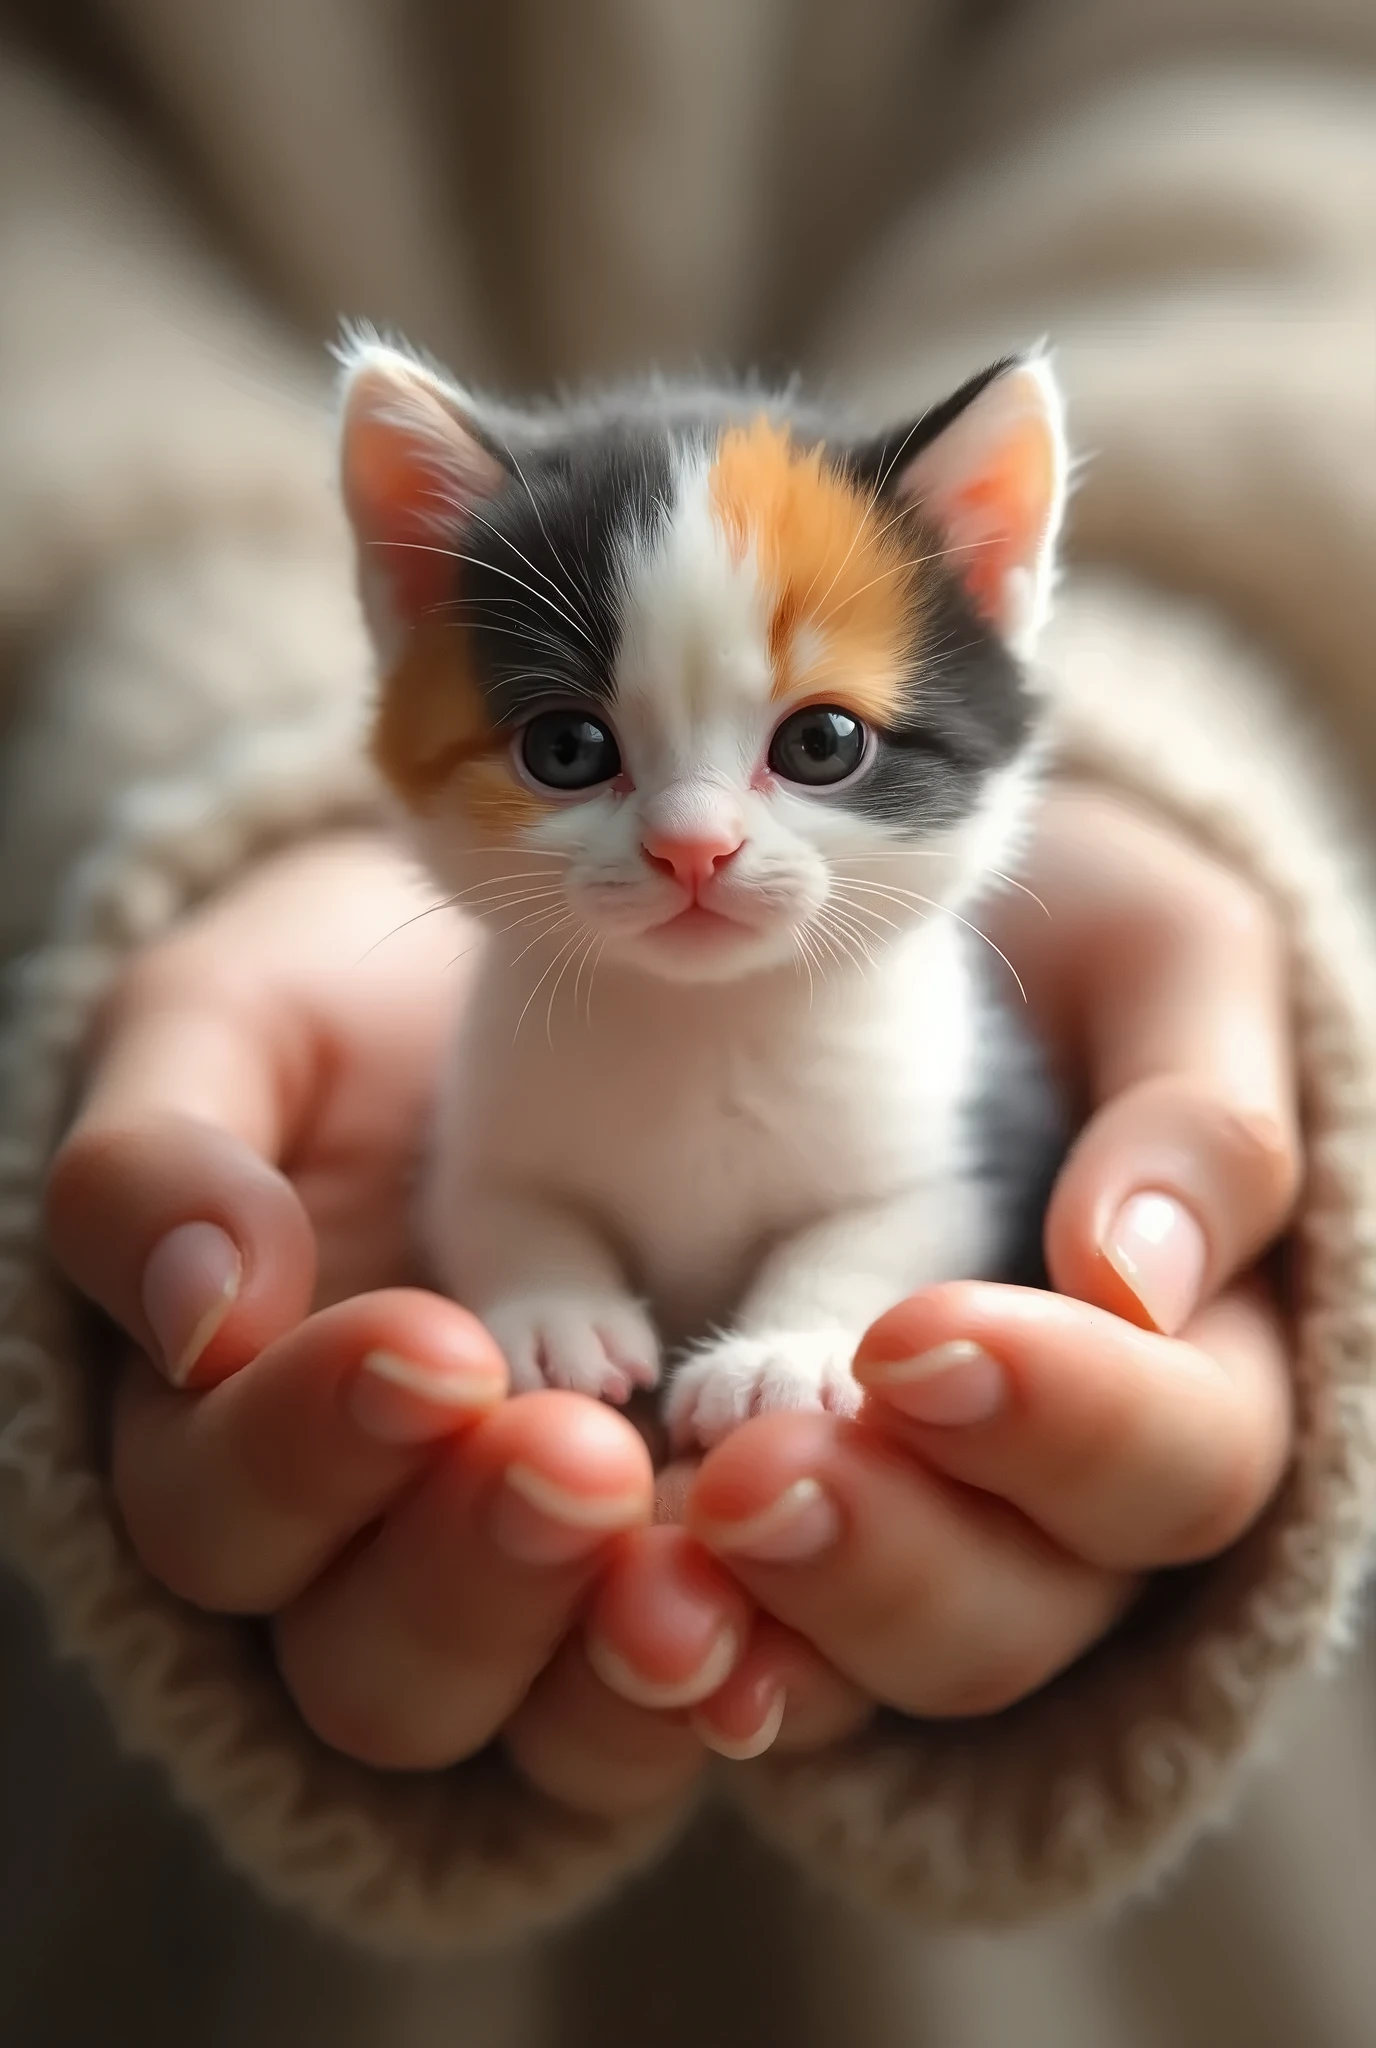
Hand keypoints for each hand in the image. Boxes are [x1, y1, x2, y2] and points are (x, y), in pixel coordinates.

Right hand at [42, 835, 724, 1812]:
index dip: (310, 1454)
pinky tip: (834, 1547)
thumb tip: (204, 1313)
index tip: (429, 1343)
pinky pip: (761, 1672)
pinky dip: (806, 1634)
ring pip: (576, 1729)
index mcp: (234, 1446)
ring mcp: (562, 1587)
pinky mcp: (729, 1572)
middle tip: (579, 1458)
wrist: (570, 982)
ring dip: (648, 1648)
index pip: (226, 1521)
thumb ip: (159, 1163)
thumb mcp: (226, 1036)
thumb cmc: (354, 1025)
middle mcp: (385, 1559)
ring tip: (728, 1528)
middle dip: (484, 1576)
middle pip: (390, 1676)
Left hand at [589, 792, 1297, 1744]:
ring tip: (639, 1580)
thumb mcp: (1160, 966)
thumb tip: (1134, 1272)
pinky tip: (576, 1592)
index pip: (1174, 1464)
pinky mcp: (730, 1543)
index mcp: (1172, 1377)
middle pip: (1004, 1621)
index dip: (1067, 1424)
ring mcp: (881, 1542)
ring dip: (745, 1638)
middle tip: (750, 1471)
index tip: (915, 1343)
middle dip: (879, 1561)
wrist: (821, 965)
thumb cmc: (1043, 971)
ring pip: (847, 1677)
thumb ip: (1195, 1111)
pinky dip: (637, 1641)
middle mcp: (1034, 1505)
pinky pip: (699, 1649)